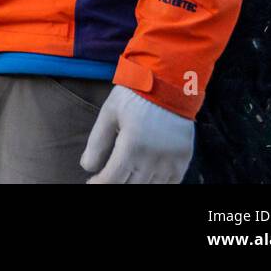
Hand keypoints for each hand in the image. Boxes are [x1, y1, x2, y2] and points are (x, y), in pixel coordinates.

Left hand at [80, 85, 194, 183]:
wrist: (168, 82)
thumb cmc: (134, 96)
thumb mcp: (109, 113)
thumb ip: (97, 142)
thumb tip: (87, 167)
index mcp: (132, 145)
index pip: (113, 179)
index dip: (99, 184)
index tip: (92, 182)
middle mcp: (153, 158)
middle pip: (131, 186)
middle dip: (115, 184)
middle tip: (106, 178)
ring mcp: (171, 161)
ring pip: (150, 187)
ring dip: (135, 185)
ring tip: (124, 178)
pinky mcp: (183, 160)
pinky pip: (171, 184)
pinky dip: (156, 184)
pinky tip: (144, 178)